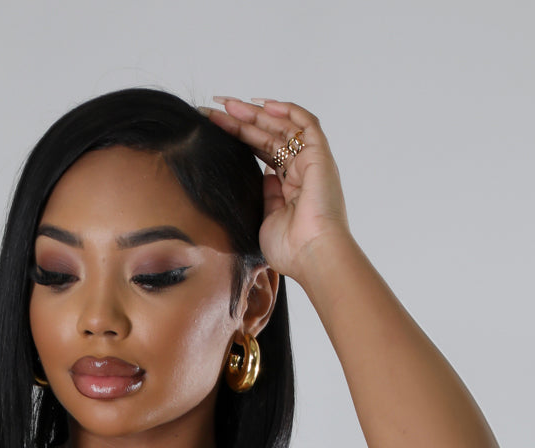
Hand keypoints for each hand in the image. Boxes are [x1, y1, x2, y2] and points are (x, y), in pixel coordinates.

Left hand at [200, 96, 350, 282]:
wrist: (312, 255)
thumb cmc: (291, 249)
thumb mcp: (266, 220)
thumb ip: (264, 197)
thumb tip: (261, 177)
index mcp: (289, 187)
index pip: (262, 153)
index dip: (240, 138)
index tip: (215, 128)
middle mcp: (302, 171)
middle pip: (268, 136)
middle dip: (241, 121)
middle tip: (214, 109)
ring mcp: (312, 162)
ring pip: (282, 127)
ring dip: (256, 113)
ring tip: (229, 104)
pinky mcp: (320, 156)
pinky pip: (306, 123)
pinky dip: (287, 110)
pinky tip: (261, 104)